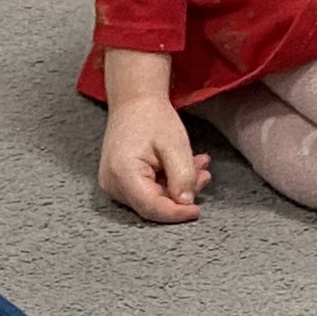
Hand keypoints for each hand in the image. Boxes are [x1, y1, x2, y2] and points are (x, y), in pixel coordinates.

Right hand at [97, 93, 210, 223]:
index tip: (197, 211)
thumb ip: (183, 176)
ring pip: (152, 199)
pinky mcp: (119, 183)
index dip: (176, 213)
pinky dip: (167, 183)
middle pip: (152, 205)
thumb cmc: (152, 117)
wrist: (133, 101)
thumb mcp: (175, 144)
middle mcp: (112, 184)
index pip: (152, 207)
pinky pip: (147, 192)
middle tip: (204, 176)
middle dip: (181, 196)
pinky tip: (184, 168)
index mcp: (123, 174)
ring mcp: (113, 185)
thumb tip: (187, 203)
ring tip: (198, 166)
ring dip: (177, 187)